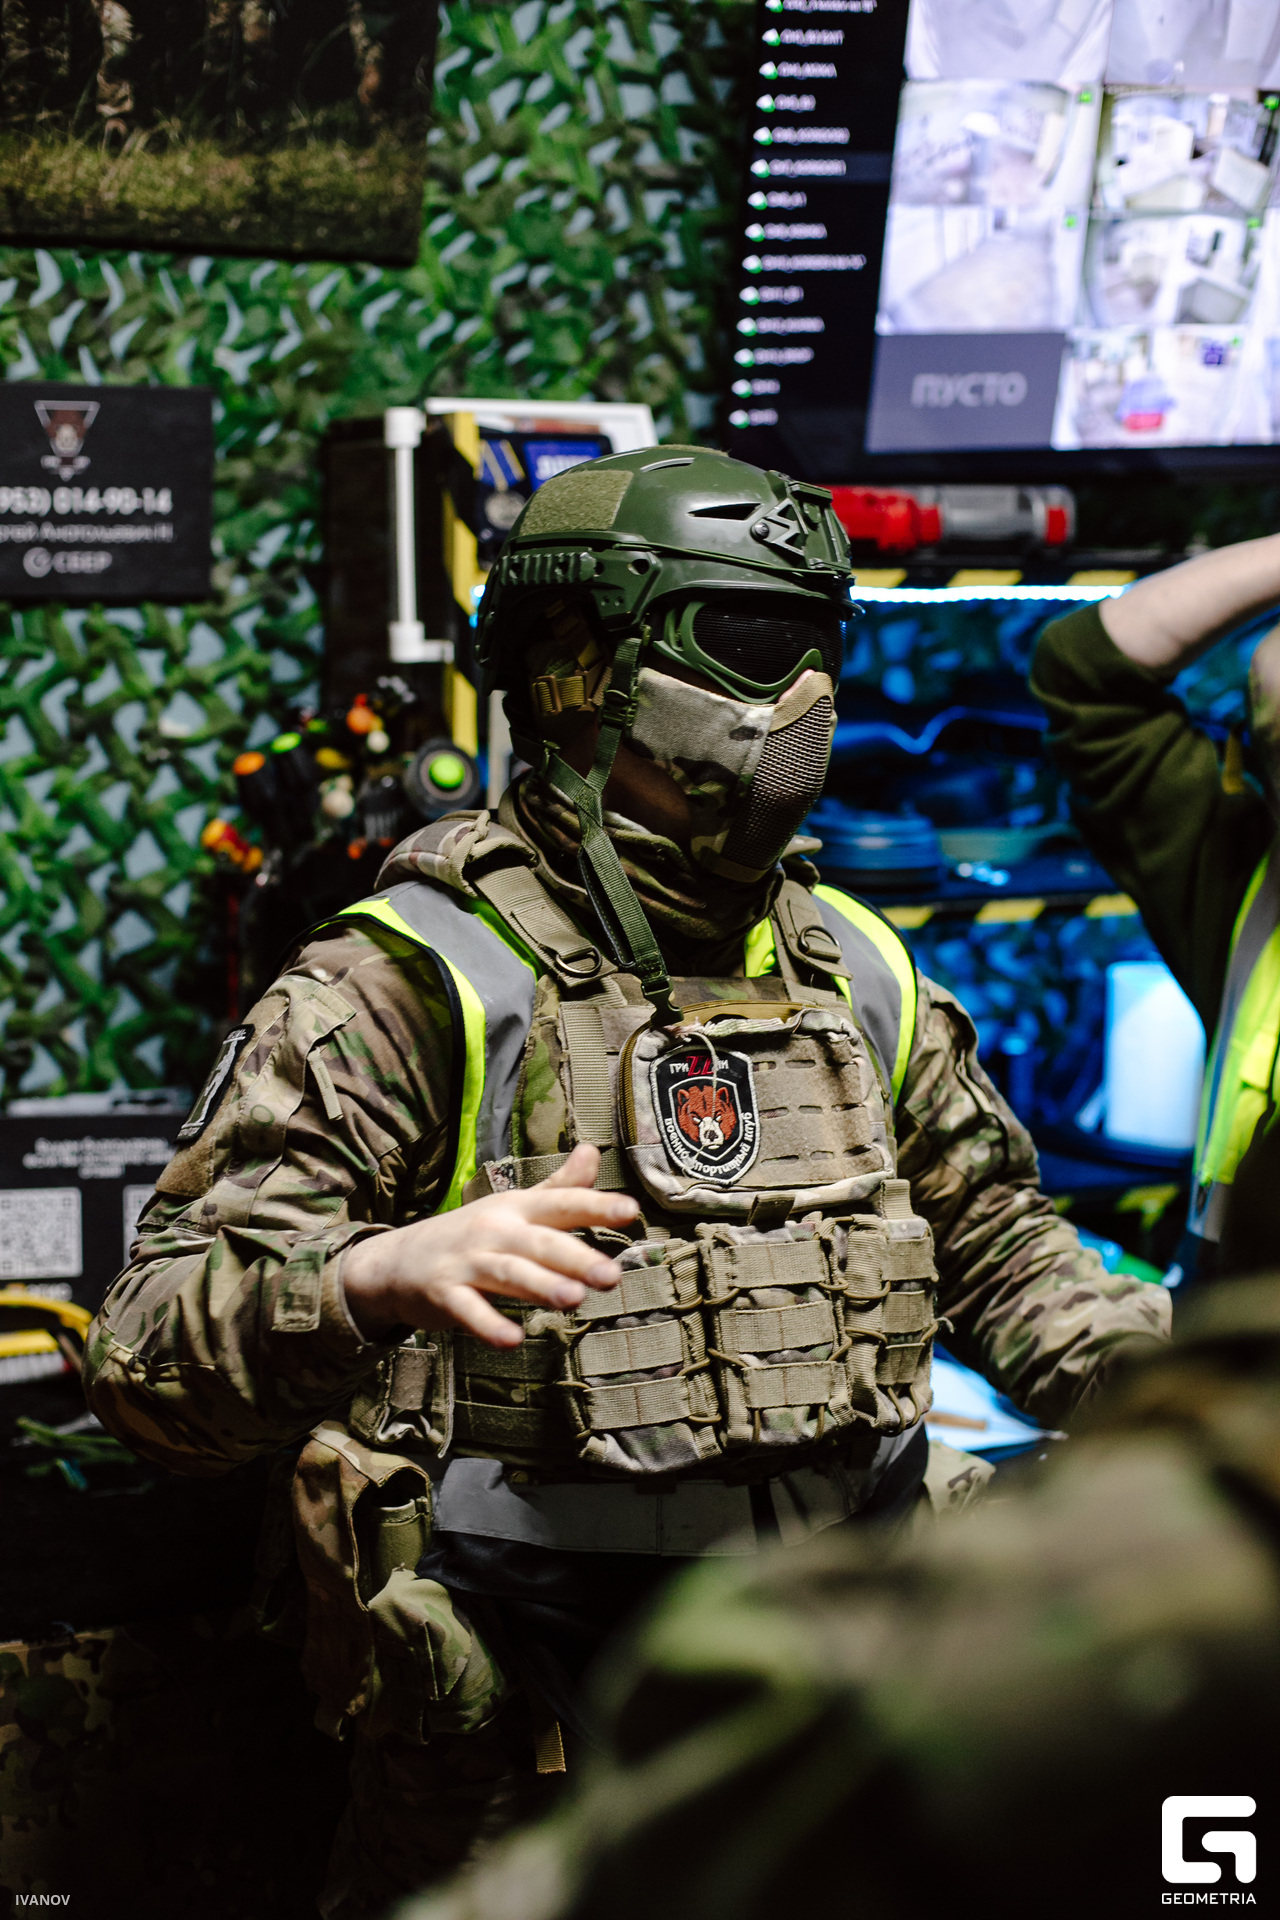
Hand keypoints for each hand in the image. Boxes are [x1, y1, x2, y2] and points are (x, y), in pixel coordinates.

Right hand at [342, 1143, 638, 1346]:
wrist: (396, 1260)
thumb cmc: (470, 1234)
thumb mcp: (513, 1206)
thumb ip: (558, 1188)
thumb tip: (594, 1151)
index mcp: (516, 1209)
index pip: (561, 1203)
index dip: (595, 1205)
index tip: (631, 1210)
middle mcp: (494, 1230)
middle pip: (539, 1243)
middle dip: (575, 1257)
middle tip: (611, 1275)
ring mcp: (467, 1262)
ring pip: (508, 1274)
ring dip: (540, 1286)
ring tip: (573, 1300)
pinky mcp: (443, 1294)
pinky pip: (468, 1310)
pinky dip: (488, 1325)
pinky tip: (513, 1340)